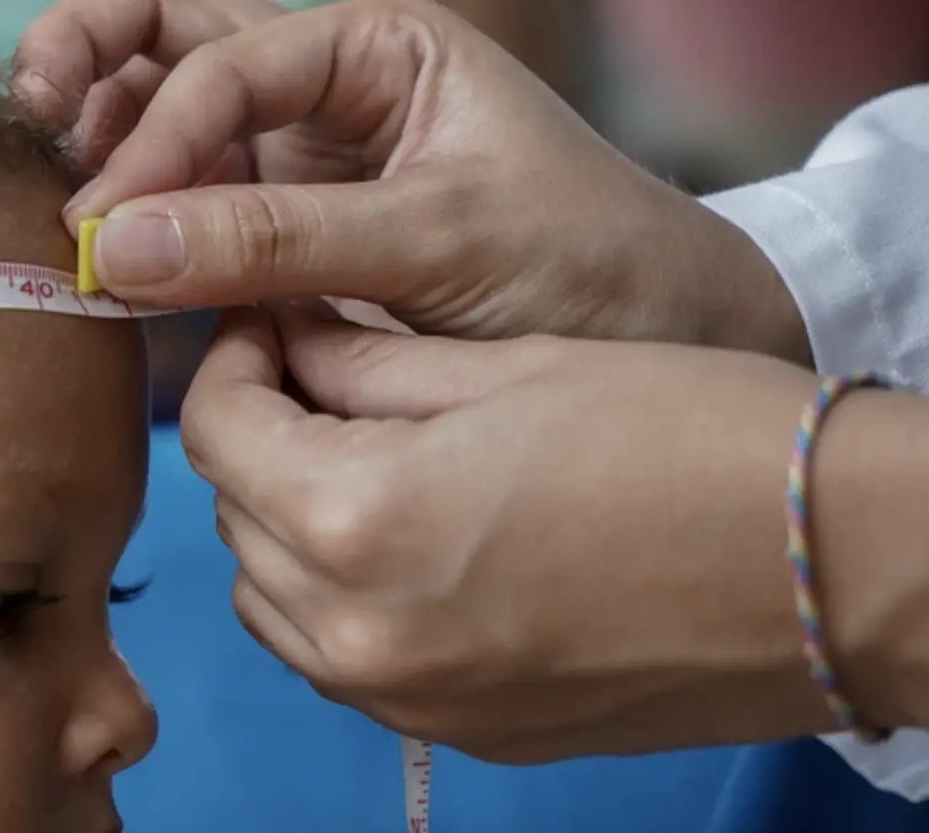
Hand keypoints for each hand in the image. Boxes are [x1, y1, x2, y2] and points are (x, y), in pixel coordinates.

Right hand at [14, 0, 805, 357]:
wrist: (672, 348)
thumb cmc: (593, 267)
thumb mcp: (442, 242)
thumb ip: (275, 241)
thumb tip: (105, 248)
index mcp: (371, 43)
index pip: (210, 54)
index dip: (147, 137)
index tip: (104, 229)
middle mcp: (319, 81)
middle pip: (155, 25)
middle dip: (78, 60)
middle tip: (28, 130)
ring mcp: (291, 153)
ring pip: (150, 105)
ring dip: (93, 140)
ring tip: (63, 215)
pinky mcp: (278, 231)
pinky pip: (175, 201)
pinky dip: (127, 217)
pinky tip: (104, 266)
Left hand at [185, 310, 852, 760]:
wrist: (839, 565)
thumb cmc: (686, 437)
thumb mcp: (500, 365)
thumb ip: (356, 362)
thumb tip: (279, 338)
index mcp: (356, 523)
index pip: (214, 431)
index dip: (231, 360)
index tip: (270, 320)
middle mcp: (362, 634)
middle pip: (234, 516)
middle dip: (262, 436)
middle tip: (318, 372)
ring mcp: (412, 700)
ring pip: (274, 598)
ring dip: (291, 521)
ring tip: (369, 452)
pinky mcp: (463, 733)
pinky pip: (342, 658)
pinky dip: (343, 596)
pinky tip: (414, 534)